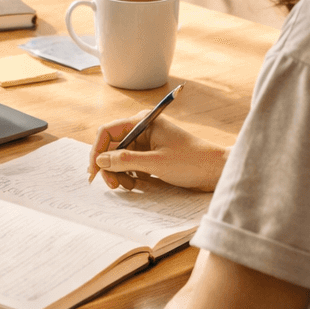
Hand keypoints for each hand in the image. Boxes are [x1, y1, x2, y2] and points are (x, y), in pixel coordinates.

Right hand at [87, 114, 227, 191]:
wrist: (215, 171)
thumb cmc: (191, 162)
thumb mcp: (155, 163)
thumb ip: (125, 161)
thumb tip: (100, 160)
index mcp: (143, 122)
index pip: (108, 132)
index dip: (97, 151)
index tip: (94, 172)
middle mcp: (142, 129)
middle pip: (112, 146)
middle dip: (109, 166)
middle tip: (112, 185)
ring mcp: (147, 142)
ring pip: (120, 157)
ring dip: (119, 172)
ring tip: (128, 186)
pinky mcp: (152, 154)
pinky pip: (131, 163)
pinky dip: (129, 174)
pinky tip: (135, 184)